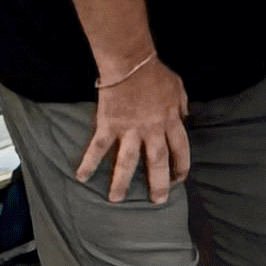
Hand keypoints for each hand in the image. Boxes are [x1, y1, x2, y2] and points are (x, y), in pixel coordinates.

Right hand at [77, 57, 190, 205]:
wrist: (130, 63)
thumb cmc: (156, 74)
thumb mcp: (179, 89)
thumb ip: (181, 108)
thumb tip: (185, 119)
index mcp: (171, 121)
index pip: (181, 150)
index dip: (181, 166)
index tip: (178, 180)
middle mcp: (152, 130)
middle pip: (157, 161)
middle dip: (158, 183)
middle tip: (157, 201)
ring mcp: (130, 129)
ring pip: (127, 161)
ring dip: (121, 181)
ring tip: (115, 200)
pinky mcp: (108, 125)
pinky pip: (98, 147)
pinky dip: (89, 162)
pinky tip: (81, 177)